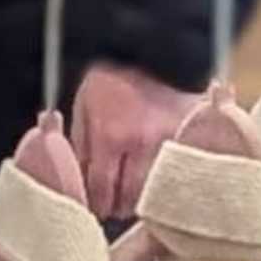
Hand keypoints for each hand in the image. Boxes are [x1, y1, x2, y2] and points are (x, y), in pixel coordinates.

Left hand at [72, 60, 196, 226]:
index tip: (93, 207)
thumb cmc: (115, 79)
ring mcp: (166, 145)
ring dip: (137, 201)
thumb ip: (78, 141)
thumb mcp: (85, 103)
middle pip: (126, 198)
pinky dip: (159, 187)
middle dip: (115, 207)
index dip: (95, 203)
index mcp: (110, 135)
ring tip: (128, 199)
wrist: (154, 53)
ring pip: (150, 193)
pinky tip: (151, 186)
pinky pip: (169, 178)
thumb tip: (75, 174)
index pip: (99, 188)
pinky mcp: (184, 143)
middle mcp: (139, 144)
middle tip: (110, 207)